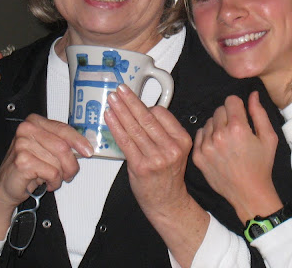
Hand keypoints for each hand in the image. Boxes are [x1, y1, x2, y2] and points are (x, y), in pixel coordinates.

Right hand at [0, 114, 93, 239]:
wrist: (5, 187)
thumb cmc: (27, 167)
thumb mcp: (45, 149)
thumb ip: (61, 143)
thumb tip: (85, 146)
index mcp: (34, 122)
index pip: (63, 129)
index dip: (78, 141)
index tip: (88, 151)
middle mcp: (26, 129)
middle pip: (63, 147)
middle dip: (71, 164)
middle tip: (70, 174)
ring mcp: (22, 144)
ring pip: (58, 162)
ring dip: (61, 175)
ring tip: (53, 178)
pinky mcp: (22, 161)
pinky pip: (52, 173)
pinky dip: (54, 181)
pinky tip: (46, 182)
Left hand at [104, 84, 193, 217]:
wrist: (167, 202)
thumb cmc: (167, 176)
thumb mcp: (175, 150)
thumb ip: (163, 132)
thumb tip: (142, 111)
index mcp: (182, 140)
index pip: (162, 114)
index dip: (145, 105)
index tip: (133, 98)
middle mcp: (171, 148)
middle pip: (147, 118)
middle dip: (131, 101)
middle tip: (120, 89)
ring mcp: (156, 158)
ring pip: (135, 127)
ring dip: (121, 110)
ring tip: (112, 99)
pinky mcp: (141, 166)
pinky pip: (125, 141)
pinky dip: (116, 126)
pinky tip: (109, 117)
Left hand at [193, 92, 281, 222]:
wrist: (248, 193)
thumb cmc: (261, 165)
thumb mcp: (268, 138)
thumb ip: (259, 113)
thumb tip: (253, 94)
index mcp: (238, 128)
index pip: (231, 100)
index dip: (238, 106)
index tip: (242, 115)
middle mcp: (219, 135)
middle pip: (219, 110)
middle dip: (228, 116)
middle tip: (236, 131)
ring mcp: (206, 146)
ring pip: (209, 122)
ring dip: (217, 126)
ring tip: (227, 141)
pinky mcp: (198, 156)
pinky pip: (199, 135)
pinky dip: (207, 137)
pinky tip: (218, 147)